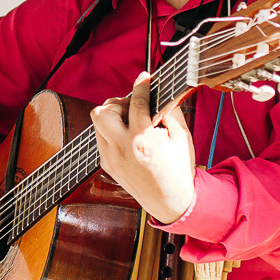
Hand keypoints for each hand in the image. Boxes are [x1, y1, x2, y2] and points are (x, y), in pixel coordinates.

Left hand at [90, 71, 197, 222]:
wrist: (170, 201)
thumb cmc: (178, 168)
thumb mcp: (182, 136)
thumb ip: (170, 110)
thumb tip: (161, 92)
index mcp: (142, 140)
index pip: (136, 102)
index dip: (141, 85)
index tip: (144, 78)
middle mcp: (122, 148)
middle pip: (102, 111)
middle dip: (117, 103)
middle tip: (132, 108)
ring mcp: (110, 157)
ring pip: (97, 123)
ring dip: (113, 117)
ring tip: (131, 123)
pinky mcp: (106, 164)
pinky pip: (101, 138)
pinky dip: (112, 133)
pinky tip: (129, 138)